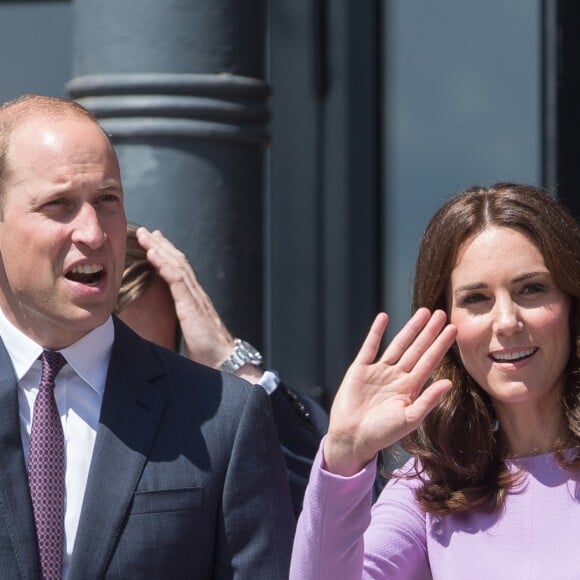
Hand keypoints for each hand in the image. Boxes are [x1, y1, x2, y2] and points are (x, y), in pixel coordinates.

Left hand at [135, 227, 235, 367]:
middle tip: (147, 231)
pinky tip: (153, 253)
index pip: (180, 272)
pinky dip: (164, 263)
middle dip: (162, 245)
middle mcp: (197, 295)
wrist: (223, 365)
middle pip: (178, 262)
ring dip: (160, 248)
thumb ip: (178, 328)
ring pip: (177, 265)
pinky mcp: (192, 306)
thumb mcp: (188, 338)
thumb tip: (157, 334)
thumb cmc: (207, 356)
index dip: (167, 256)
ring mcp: (196, 298)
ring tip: (146, 235)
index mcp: (195, 302)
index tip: (154, 244)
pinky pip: (177, 279)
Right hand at [324, 308, 456, 475]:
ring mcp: (378, 371)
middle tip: (442, 314)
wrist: (351, 438)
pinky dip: (376, 332)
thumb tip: (449, 383)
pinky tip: (383, 318)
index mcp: (410, 389)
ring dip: (410, 328)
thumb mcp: (409, 419)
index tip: (452, 330)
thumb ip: (428, 401)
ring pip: (398, 345)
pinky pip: (369, 347)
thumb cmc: (382, 434)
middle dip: (429, 332)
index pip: (429, 362)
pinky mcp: (360, 369)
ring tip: (423, 312)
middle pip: (417, 349)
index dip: (440, 345)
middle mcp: (396, 377)